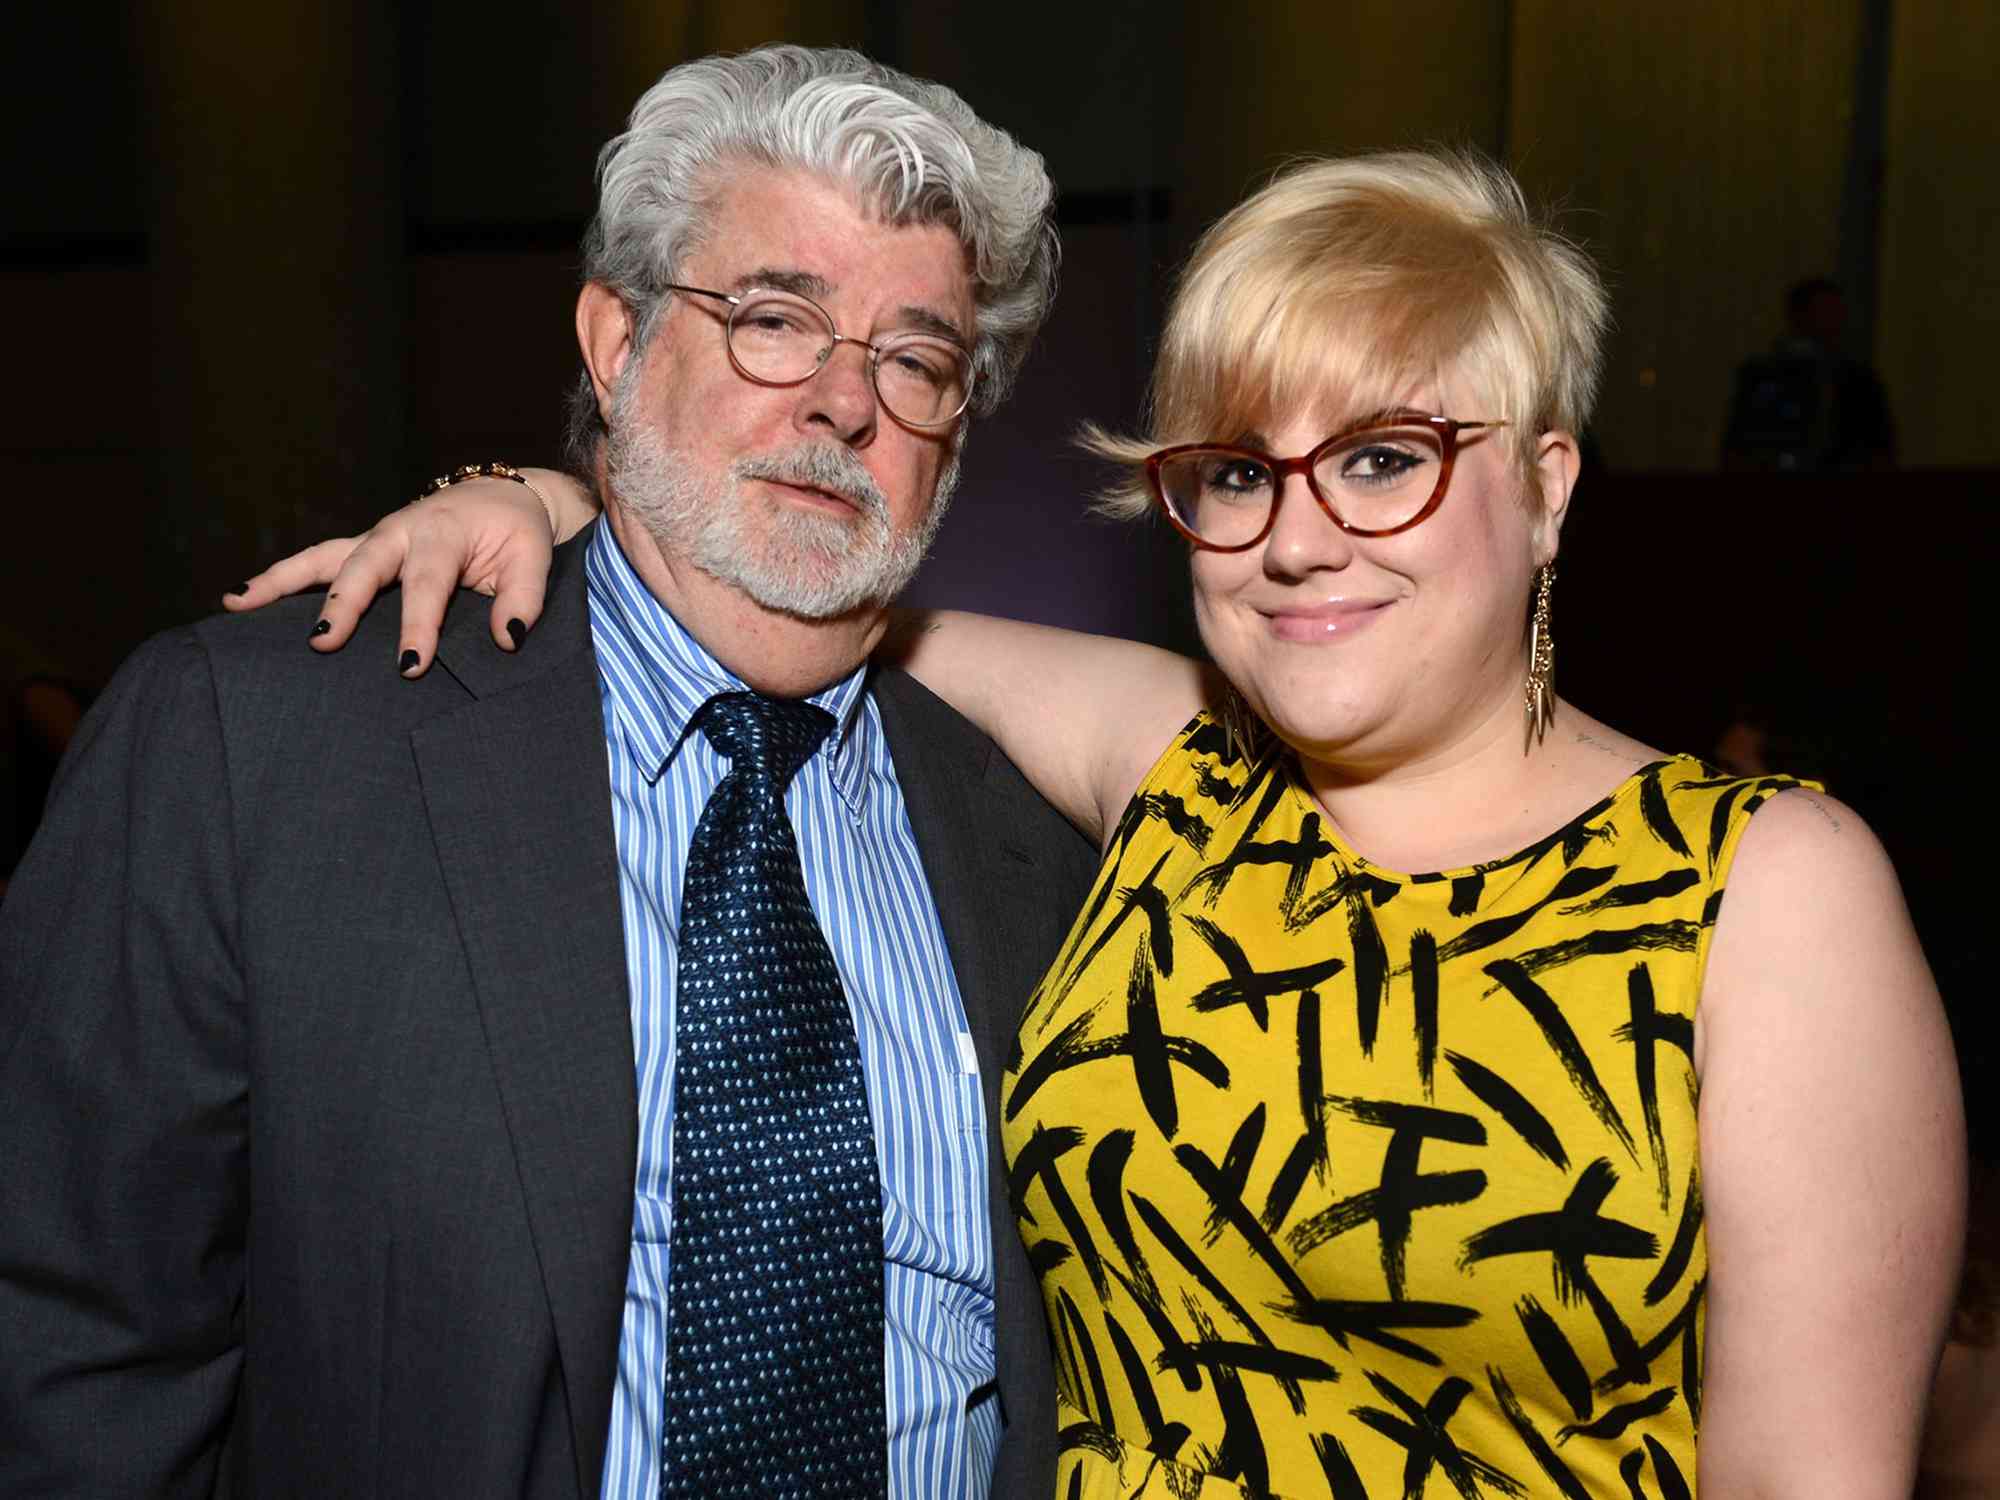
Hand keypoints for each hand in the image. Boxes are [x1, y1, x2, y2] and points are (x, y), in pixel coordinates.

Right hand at [224, 469, 586, 674]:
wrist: (504, 496)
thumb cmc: (516, 533)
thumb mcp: (533, 559)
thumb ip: (523, 598)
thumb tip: (508, 638)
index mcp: (444, 532)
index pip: (427, 583)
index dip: (418, 625)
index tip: (409, 664)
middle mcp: (401, 529)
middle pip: (363, 567)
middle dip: (342, 605)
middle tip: (322, 642)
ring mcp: (376, 537)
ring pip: (324, 558)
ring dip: (282, 582)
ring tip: (239, 605)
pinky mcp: (364, 548)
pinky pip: (317, 562)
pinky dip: (279, 578)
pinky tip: (238, 599)